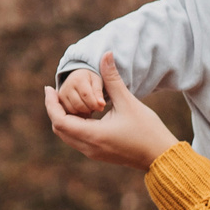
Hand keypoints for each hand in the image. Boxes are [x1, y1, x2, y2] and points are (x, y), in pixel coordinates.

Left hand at [44, 53, 179, 168]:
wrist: (160, 156)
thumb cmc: (147, 129)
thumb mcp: (128, 102)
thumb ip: (112, 78)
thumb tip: (105, 54)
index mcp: (93, 135)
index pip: (59, 120)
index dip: (50, 104)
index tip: (48, 88)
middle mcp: (89, 147)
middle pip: (59, 129)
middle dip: (54, 110)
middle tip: (55, 92)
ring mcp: (93, 153)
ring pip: (67, 135)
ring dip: (64, 118)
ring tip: (67, 99)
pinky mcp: (99, 154)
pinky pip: (77, 139)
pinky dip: (74, 125)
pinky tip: (82, 111)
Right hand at [55, 68, 107, 115]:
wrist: (78, 76)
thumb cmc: (91, 79)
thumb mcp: (98, 82)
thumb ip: (99, 92)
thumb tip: (102, 104)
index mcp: (78, 79)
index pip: (86, 95)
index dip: (95, 104)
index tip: (102, 107)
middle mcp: (66, 86)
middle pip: (79, 105)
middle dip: (90, 109)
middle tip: (96, 108)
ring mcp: (61, 94)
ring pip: (74, 110)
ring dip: (83, 112)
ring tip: (90, 107)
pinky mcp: (59, 101)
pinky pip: (69, 113)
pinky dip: (77, 114)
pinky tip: (83, 109)